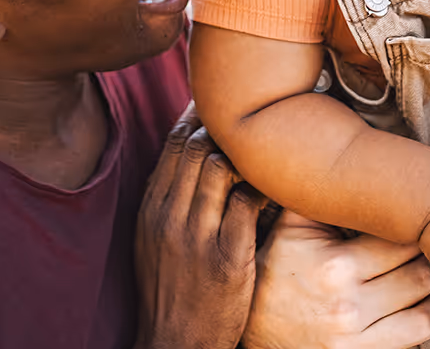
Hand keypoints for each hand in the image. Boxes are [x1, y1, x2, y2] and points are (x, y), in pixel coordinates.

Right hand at [134, 103, 263, 348]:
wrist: (175, 348)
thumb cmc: (173, 290)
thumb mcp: (154, 241)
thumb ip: (170, 197)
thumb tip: (192, 151)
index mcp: (150, 210)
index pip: (173, 143)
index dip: (200, 116)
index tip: (222, 104)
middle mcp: (167, 217)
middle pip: (195, 146)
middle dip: (225, 125)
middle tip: (255, 117)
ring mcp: (195, 238)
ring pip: (219, 166)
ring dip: (247, 153)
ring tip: (268, 152)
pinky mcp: (227, 259)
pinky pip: (248, 202)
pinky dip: (266, 187)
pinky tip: (279, 188)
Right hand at [243, 209, 429, 348]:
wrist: (252, 329)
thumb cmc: (274, 270)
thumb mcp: (292, 227)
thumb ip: (323, 193)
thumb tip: (348, 149)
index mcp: (334, 264)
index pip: (398, 237)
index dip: (422, 222)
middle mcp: (348, 303)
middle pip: (418, 270)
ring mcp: (357, 337)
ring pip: (425, 305)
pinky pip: (416, 336)